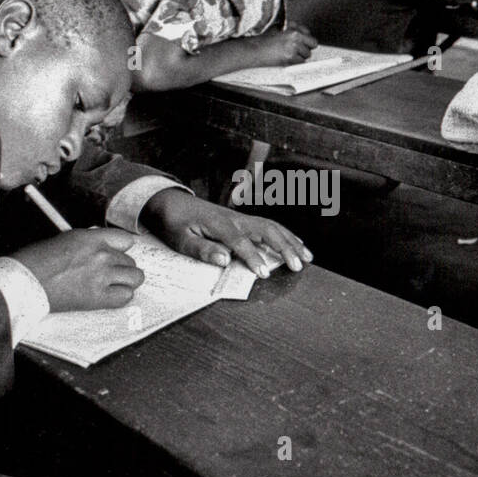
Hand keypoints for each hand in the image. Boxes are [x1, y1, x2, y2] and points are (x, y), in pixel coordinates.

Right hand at [9, 229, 142, 311]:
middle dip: (121, 267)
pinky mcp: (98, 297)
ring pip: (135, 278)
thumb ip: (90, 242)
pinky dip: (121, 297)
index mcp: (91, 237)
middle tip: (108, 273)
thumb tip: (105, 247)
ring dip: (126, 282)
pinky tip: (110, 296)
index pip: (126, 240)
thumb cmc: (37, 260)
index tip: (117, 255)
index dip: (122, 249)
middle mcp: (101, 254)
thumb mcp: (66, 239)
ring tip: (113, 285)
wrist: (24, 281)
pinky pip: (126, 296)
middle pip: (130, 260)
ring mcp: (101, 276)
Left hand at [140, 188, 310, 277]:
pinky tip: (297, 244)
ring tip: (307, 257)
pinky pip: (269, 226)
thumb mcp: (180, 239)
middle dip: (285, 248)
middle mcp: (235, 219)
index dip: (253, 257)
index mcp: (219, 224)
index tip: (264, 273)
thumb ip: (202, 249)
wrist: (171, 203)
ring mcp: (241, 218)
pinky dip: (286, 235)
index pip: (240, 242)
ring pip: (272, 227)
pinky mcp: (243, 221)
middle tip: (298, 265)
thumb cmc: (174, 223)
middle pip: (266, 230)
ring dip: (291, 242)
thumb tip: (224, 259)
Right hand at [251, 25, 316, 66]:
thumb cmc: (264, 41)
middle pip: (312, 44)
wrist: (254, 50)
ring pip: (307, 54)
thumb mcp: (278, 29)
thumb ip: (292, 29)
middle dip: (306, 47)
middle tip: (297, 50)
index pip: (309, 33)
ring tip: (289, 54)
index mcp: (292, 29)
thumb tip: (304, 33)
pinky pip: (300, 62)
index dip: (306, 39)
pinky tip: (287, 59)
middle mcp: (294, 37)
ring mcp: (293, 48)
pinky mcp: (290, 58)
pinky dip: (296, 62)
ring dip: (301, 56)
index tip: (303, 42)